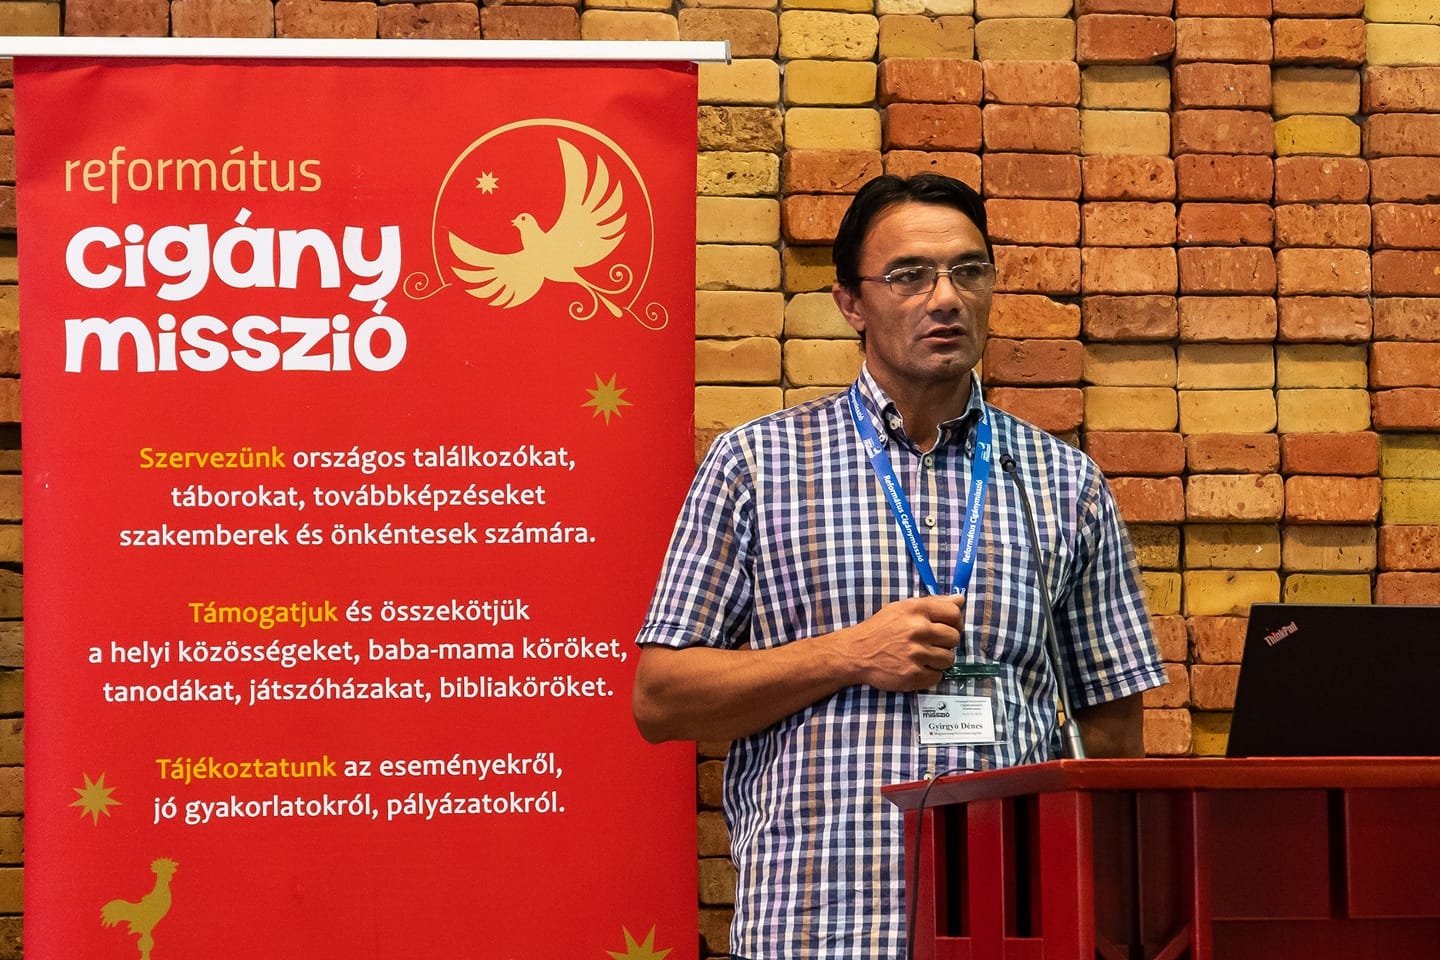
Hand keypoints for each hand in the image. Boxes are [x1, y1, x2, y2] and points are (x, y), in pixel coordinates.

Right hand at [834, 594, 964, 692]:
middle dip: (946, 642)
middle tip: (932, 644)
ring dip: (939, 660)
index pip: (954, 614)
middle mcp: (918, 630)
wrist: (856, 653)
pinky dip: (929, 675)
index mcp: (916, 611)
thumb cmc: (880, 629)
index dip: (955, 622)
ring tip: (923, 657)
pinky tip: (917, 668)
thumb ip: (933, 603)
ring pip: (948, 659)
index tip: (948, 627)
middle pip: (954, 638)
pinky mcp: (913, 675)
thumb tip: (960, 600)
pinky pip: (937, 677)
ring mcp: (916, 654)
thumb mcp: (902, 608)